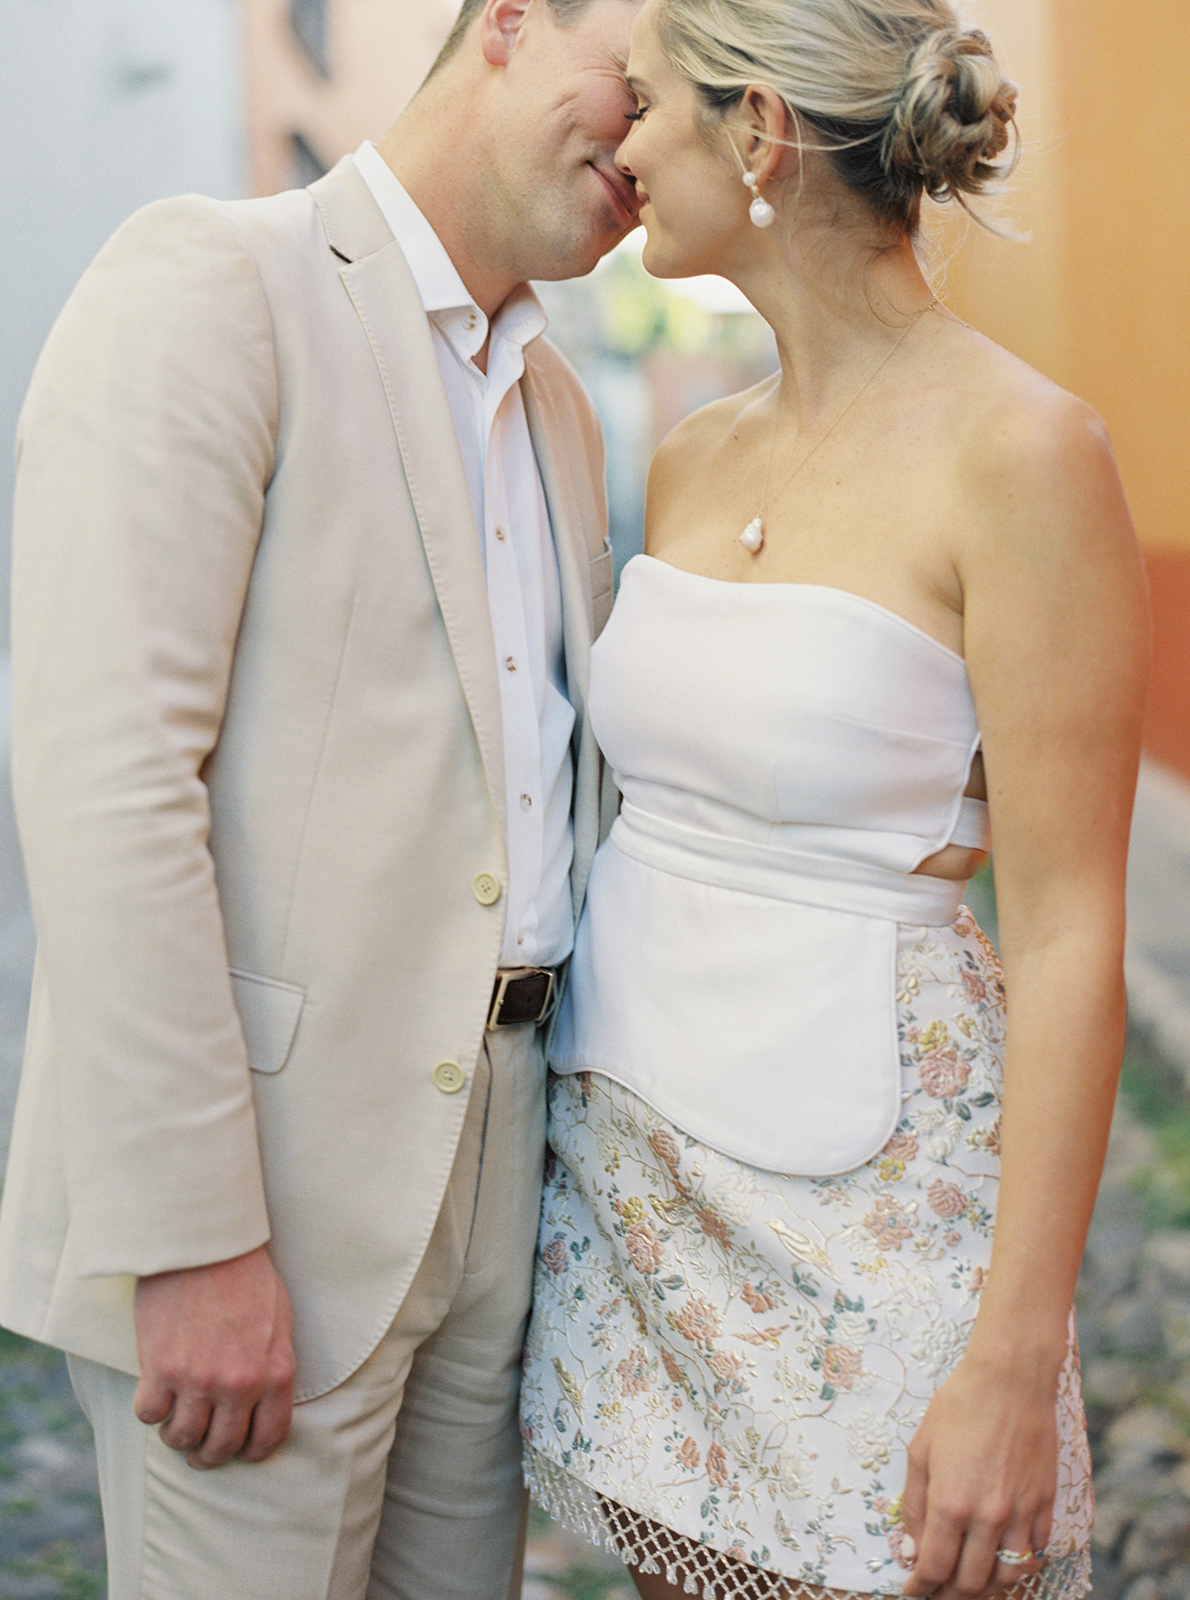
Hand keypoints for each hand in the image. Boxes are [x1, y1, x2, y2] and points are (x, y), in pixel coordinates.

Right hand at [133, 1244, 295, 1468]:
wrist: (206, 1243)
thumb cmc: (246, 1274)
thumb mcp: (280, 1320)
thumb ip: (273, 1365)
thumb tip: (265, 1399)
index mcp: (276, 1373)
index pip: (268, 1438)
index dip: (250, 1451)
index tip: (239, 1449)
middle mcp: (240, 1384)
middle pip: (221, 1447)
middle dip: (209, 1453)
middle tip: (199, 1448)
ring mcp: (199, 1380)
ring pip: (182, 1438)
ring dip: (177, 1435)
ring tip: (175, 1419)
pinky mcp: (161, 1369)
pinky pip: (149, 1415)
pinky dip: (150, 1411)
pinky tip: (155, 1394)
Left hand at [901, 1348, 1056, 1597]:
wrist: (1010, 1379)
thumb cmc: (959, 1406)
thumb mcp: (921, 1449)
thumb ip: (916, 1504)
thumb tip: (913, 1547)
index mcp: (952, 1503)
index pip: (935, 1568)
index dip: (920, 1589)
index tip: (912, 1594)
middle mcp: (989, 1516)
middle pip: (972, 1583)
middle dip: (950, 1596)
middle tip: (937, 1594)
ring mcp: (1022, 1513)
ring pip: (1008, 1577)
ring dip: (987, 1589)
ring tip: (971, 1586)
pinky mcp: (1046, 1504)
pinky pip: (1035, 1551)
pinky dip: (1019, 1565)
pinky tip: (1004, 1559)